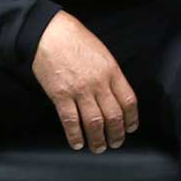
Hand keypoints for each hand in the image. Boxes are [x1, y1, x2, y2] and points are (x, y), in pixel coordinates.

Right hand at [30, 10, 139, 151]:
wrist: (49, 33)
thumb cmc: (75, 39)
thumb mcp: (102, 53)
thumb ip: (110, 74)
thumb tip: (115, 95)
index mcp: (111, 71)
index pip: (128, 101)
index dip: (131, 118)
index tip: (130, 128)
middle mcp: (98, 83)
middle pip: (113, 116)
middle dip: (116, 134)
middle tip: (115, 143)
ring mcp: (79, 90)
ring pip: (94, 122)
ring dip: (98, 139)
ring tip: (99, 147)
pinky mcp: (60, 95)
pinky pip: (71, 121)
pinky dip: (75, 135)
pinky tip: (78, 143)